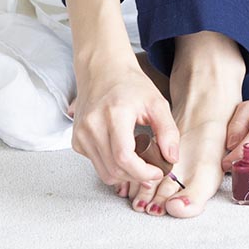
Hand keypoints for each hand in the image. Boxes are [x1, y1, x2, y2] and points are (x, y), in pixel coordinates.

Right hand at [70, 57, 180, 194]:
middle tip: (152, 171)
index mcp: (114, 114)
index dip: (142, 172)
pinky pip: (96, 164)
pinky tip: (124, 154)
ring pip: (104, 172)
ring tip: (140, 163)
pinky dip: (112, 166)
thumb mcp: (157, 103)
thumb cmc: (131, 85)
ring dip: (125, 175)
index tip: (157, 172)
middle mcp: (92, 125)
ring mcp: (81, 134)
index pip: (124, 157)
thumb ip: (168, 131)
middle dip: (137, 177)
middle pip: (114, 169)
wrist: (103, 72)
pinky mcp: (76, 141)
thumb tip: (172, 158)